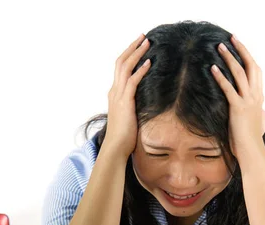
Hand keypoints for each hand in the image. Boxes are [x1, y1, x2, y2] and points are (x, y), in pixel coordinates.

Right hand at [103, 34, 150, 158]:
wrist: (116, 147)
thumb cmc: (124, 136)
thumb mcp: (129, 115)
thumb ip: (134, 105)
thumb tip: (145, 102)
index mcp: (115, 93)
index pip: (120, 68)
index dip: (129, 55)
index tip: (139, 46)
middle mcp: (114, 91)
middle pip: (121, 62)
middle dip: (132, 48)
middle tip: (143, 36)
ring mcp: (118, 95)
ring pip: (126, 67)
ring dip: (137, 53)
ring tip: (147, 43)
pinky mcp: (125, 102)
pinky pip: (133, 81)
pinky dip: (140, 70)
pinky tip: (149, 62)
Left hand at [211, 36, 264, 159]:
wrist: (252, 152)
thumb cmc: (252, 141)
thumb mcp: (259, 125)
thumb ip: (260, 115)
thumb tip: (262, 112)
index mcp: (260, 99)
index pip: (256, 72)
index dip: (249, 58)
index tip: (241, 48)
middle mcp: (256, 96)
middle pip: (250, 66)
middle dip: (241, 50)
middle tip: (232, 38)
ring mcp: (248, 101)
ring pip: (239, 73)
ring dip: (229, 58)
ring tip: (220, 46)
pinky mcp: (238, 108)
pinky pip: (228, 88)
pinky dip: (220, 77)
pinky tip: (212, 68)